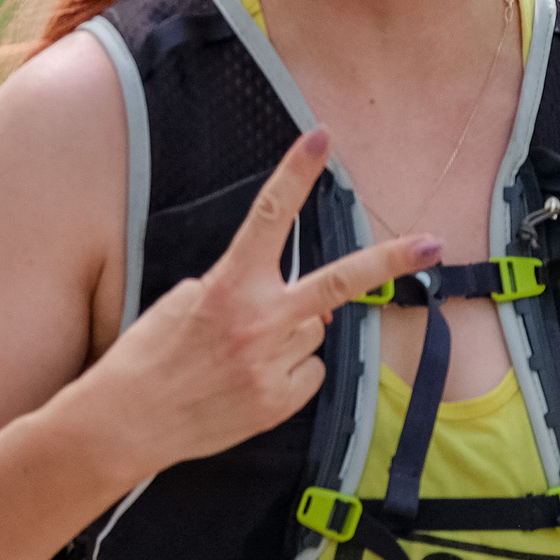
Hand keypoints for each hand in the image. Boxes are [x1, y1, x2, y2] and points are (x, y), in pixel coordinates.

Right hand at [76, 129, 440, 478]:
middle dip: (389, 261)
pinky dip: (287, 375)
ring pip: (312, 334)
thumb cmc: (150, 355)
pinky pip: (309, 375)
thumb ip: (244, 290)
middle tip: (433, 243)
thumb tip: (303, 308)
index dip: (295, 173)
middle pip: (338, 284)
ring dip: (289, 337)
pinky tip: (248, 382)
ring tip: (239, 355)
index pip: (268, 216)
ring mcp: (272, 366)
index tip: (320, 138)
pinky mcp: (278, 404)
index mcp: (228, 285)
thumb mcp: (185, 302)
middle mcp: (258, 322)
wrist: (127, 422)